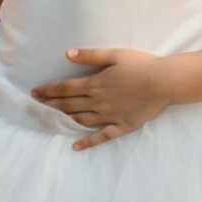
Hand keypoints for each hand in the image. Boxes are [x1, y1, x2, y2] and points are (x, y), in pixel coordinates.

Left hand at [30, 46, 178, 149]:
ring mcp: (110, 115)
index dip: (49, 90)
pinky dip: (88, 142)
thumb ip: (91, 56)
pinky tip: (76, 146)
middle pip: (69, 105)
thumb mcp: (116, 54)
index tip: (35, 93)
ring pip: (81, 120)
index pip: (65, 88)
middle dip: (51, 106)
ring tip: (51, 121)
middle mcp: (98, 102)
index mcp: (95, 84)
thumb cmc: (143, 65)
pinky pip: (102, 136)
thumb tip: (67, 54)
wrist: (166, 82)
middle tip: (36, 108)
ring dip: (64, 121)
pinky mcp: (123, 125)